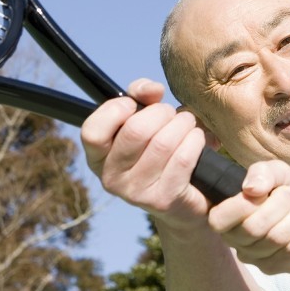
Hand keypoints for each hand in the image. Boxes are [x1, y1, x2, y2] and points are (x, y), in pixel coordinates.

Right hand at [80, 79, 211, 224]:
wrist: (186, 197)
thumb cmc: (160, 149)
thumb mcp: (143, 118)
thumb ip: (140, 95)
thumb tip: (153, 90)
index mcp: (98, 157)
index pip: (92, 132)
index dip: (116, 109)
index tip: (134, 105)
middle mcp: (111, 178)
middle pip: (136, 130)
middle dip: (161, 112)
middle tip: (171, 114)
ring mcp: (135, 193)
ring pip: (163, 142)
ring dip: (183, 124)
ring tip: (187, 124)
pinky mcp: (163, 199)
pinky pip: (182, 158)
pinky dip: (195, 141)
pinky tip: (197, 139)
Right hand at [207, 160, 289, 274]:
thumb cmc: (289, 191)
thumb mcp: (278, 172)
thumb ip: (263, 172)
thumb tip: (252, 188)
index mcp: (226, 214)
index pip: (218, 220)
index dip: (240, 206)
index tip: (263, 191)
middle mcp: (234, 239)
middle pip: (253, 228)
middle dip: (280, 205)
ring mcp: (254, 257)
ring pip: (276, 239)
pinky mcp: (275, 268)